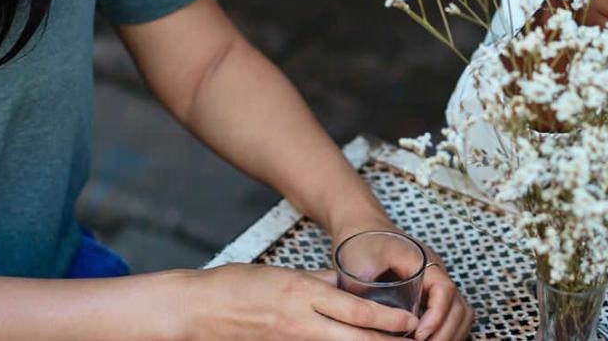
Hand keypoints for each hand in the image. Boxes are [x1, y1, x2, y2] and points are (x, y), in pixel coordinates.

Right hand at [173, 263, 420, 339]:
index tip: (411, 320)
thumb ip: (319, 281)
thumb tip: (348, 285)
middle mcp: (300, 321)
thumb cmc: (235, 285)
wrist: (196, 308)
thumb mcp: (284, 273)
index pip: (356, 309)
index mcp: (303, 293)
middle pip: (356, 338)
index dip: (388, 318)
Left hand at [330, 223, 473, 340]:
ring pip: (460, 312)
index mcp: (422, 259)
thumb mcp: (357, 264)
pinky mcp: (430, 290)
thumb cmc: (358, 240)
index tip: (419, 335)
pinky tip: (428, 340)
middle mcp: (435, 270)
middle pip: (459, 306)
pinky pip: (450, 313)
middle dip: (446, 332)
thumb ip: (366, 292)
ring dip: (450, 333)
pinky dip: (446, 330)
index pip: (445, 290)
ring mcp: (435, 280)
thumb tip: (373, 323)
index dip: (437, 317)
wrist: (360, 224)